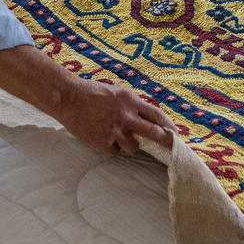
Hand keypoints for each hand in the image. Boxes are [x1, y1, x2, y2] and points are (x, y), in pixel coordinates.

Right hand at [57, 77, 176, 153]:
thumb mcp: (117, 93)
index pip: (157, 115)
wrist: (68, 98)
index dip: (168, 126)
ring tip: (117, 134)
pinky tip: (102, 136)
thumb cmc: (91, 93)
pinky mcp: (103, 142)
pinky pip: (116, 151)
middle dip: (165, 141)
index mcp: (130, 100)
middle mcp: (126, 116)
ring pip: (134, 147)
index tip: (176, 133)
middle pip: (154, 133)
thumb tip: (148, 119)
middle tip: (171, 147)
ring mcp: (115, 131)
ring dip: (130, 144)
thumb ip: (132, 105)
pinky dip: (112, 146)